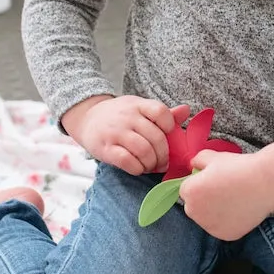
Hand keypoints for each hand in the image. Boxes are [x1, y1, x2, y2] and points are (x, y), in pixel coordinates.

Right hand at [62, 96, 189, 175]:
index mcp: (139, 105)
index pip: (161, 112)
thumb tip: (186, 110)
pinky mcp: (106, 148)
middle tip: (162, 162)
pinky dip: (138, 169)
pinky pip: (128, 161)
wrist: (87, 118)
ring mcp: (116, 132)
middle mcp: (127, 117)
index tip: (167, 136)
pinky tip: (138, 168)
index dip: (169, 127)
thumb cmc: (119, 116)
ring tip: (150, 165)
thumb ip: (163, 114)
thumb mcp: (139, 109)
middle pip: (156, 137)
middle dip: (163, 155)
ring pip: (144, 151)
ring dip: (152, 164)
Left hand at [179, 140, 273, 239]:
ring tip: (232, 199)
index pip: (185, 189)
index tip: (213, 179)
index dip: (199, 183)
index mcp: (189, 192)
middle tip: (223, 190)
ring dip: (213, 212)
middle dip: (203, 199)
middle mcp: (194, 212)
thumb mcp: (212, 156)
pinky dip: (226, 222)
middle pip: (193, 207)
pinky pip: (220, 228)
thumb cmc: (238, 167)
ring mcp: (209, 226)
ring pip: (206, 219)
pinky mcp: (224, 235)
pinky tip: (238, 210)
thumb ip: (196, 161)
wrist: (266, 183)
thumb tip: (192, 166)